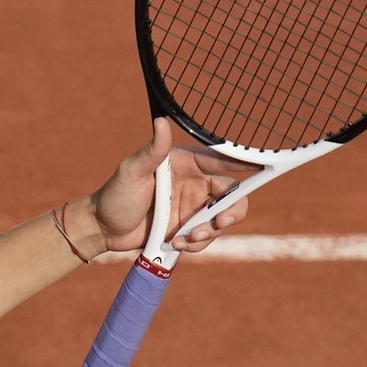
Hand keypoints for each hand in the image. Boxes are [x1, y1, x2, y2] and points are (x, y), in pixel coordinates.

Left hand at [86, 117, 256, 255]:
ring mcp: (193, 208)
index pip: (223, 161)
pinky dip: (198, 244)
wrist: (102, 229)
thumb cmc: (114, 195)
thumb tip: (160, 122)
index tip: (265, 168)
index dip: (246, 164)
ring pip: (223, 218)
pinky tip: (178, 245)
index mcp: (187, 164)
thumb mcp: (131, 171)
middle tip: (219, 222)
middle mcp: (195, 184)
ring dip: (211, 231)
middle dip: (231, 210)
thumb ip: (151, 151)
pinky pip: (207, 237)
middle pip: (232, 194)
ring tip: (187, 239)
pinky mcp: (188, 229)